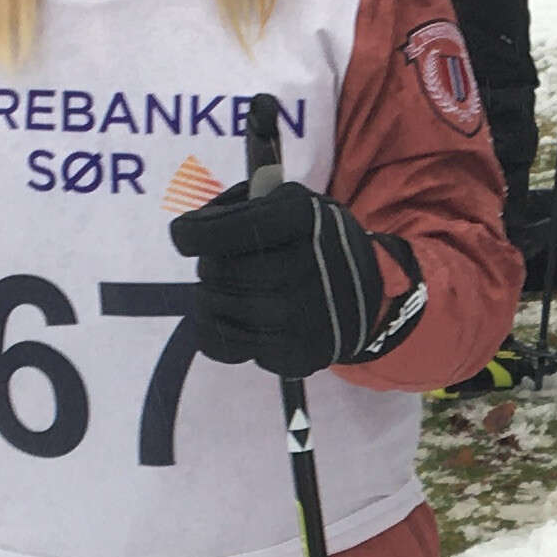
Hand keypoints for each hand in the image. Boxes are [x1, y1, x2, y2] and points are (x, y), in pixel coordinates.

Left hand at [168, 178, 409, 377]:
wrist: (369, 295)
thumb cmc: (317, 242)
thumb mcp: (293, 203)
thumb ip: (242, 206)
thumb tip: (189, 231)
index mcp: (298, 218)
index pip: (216, 233)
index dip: (189, 234)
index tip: (187, 235)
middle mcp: (301, 267)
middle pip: (213, 271)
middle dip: (210, 266)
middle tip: (225, 266)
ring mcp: (298, 316)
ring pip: (212, 310)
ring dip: (212, 299)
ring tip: (231, 293)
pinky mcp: (293, 354)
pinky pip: (224, 346)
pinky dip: (222, 332)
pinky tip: (238, 321)